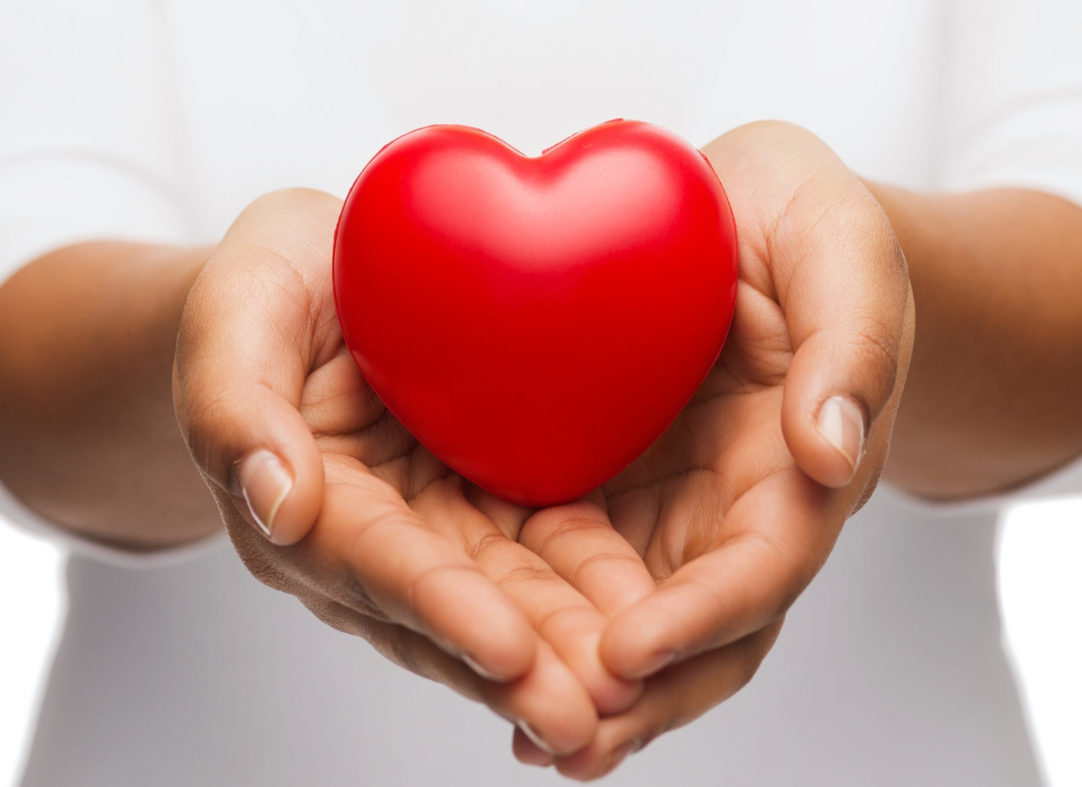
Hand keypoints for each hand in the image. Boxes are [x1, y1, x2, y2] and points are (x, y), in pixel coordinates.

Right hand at [173, 189, 641, 754]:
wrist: (330, 276)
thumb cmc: (275, 287)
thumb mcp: (239, 309)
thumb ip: (234, 402)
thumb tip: (278, 504)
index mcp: (306, 501)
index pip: (374, 559)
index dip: (438, 605)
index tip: (506, 649)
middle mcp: (376, 536)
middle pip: (449, 610)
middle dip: (518, 667)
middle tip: (587, 716)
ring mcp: (439, 527)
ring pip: (507, 600)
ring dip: (565, 651)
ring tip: (628, 695)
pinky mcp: (491, 503)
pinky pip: (546, 553)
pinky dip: (592, 594)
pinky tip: (649, 625)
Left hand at [510, 121, 915, 777]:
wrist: (741, 215)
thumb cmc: (803, 227)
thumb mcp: (839, 251)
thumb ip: (852, 342)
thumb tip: (833, 454)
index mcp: (800, 471)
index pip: (762, 570)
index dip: (702, 618)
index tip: (629, 653)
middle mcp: (733, 511)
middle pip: (697, 632)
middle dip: (638, 695)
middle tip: (561, 742)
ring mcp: (667, 507)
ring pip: (630, 619)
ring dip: (581, 682)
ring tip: (518, 730)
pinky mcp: (605, 485)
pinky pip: (572, 566)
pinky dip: (539, 616)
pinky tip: (481, 646)